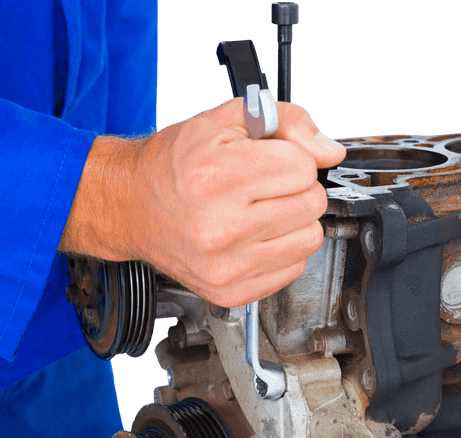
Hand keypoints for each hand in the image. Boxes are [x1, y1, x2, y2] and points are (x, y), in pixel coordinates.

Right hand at [59, 97, 346, 306]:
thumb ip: (285, 122)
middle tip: (265, 185)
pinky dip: (281, 251)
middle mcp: (221, 227)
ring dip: (293, 221)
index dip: (292, 157)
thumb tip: (329, 150)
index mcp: (217, 177)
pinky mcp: (230, 292)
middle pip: (311, 203)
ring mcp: (226, 266)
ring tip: (263, 211)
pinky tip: (254, 236)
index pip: (303, 167)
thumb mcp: (224, 122)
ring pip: (309, 238)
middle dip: (295, 188)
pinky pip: (292, 269)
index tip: (271, 160)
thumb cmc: (173, 165)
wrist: (131, 206)